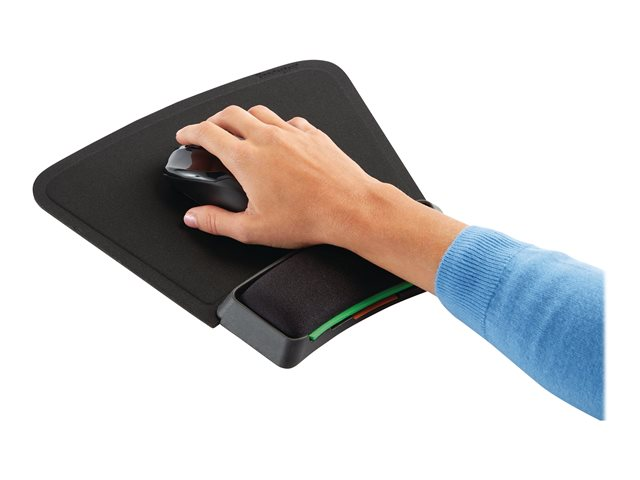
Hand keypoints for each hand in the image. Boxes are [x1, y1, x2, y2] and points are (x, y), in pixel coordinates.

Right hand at [177, 104, 380, 248]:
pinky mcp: (313, 134)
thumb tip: (195, 217)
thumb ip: (217, 222)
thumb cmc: (311, 217)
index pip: (207, 132)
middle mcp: (268, 138)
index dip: (190, 132)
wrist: (351, 207)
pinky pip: (288, 120)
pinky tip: (278, 138)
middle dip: (212, 120)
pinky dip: (275, 125)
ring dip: (243, 118)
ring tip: (239, 131)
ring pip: (259, 112)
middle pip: (229, 114)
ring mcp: (292, 133)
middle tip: (207, 132)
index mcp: (248, 158)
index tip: (185, 136)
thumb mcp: (254, 229)